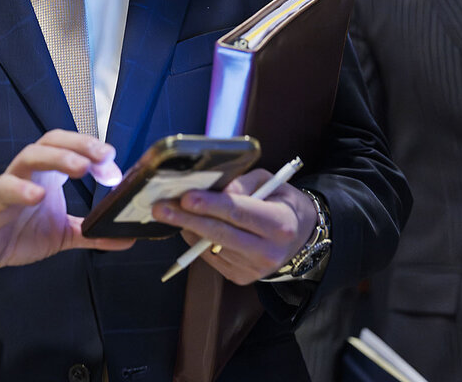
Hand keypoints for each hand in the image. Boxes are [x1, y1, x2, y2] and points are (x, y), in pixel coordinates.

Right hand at [0, 130, 131, 280]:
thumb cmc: (17, 232)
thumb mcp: (63, 234)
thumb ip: (92, 233)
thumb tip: (127, 238)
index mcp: (48, 173)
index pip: (72, 147)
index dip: (94, 151)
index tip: (114, 166)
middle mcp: (30, 172)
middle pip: (53, 141)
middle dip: (81, 144)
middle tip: (104, 157)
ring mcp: (10, 184)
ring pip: (29, 156)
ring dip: (57, 158)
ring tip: (80, 167)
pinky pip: (4, 189)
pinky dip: (21, 189)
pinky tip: (37, 195)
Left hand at [151, 169, 316, 284]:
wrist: (300, 237)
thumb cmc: (281, 203)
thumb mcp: (271, 183)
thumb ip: (243, 183)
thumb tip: (215, 191)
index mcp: (280, 223)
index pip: (239, 213)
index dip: (211, 205)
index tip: (186, 197)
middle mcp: (269, 251)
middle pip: (220, 233)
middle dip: (187, 219)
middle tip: (161, 208)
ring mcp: (255, 269)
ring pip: (212, 247)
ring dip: (189, 229)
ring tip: (174, 212)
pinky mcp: (242, 278)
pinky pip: (211, 257)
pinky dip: (198, 241)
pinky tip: (195, 227)